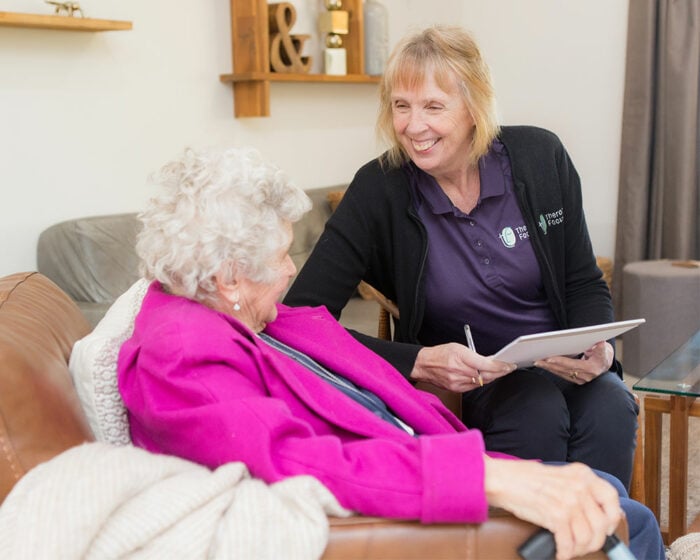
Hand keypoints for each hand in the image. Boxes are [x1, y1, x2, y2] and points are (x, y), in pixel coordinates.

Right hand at [410, 343, 515, 391]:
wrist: (423, 364)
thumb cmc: (440, 353)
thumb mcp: (458, 347)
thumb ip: (475, 355)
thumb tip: (490, 361)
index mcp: (460, 358)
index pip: (486, 365)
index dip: (501, 366)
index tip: (509, 365)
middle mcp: (459, 371)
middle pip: (487, 375)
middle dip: (500, 372)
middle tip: (509, 368)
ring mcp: (457, 382)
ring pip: (482, 382)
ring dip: (493, 377)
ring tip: (501, 372)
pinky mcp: (456, 389)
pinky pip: (474, 387)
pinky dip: (482, 382)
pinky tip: (487, 377)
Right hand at [484, 458, 622, 559]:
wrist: (501, 479)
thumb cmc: (524, 478)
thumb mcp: (559, 476)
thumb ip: (578, 488)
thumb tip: (597, 512)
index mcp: (581, 473)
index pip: (611, 498)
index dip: (612, 517)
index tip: (606, 528)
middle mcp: (579, 486)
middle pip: (601, 524)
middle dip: (594, 541)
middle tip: (583, 546)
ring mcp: (569, 501)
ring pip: (587, 537)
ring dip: (578, 550)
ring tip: (569, 550)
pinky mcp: (556, 515)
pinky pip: (569, 543)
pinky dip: (564, 553)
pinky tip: (559, 553)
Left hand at [534, 341, 613, 384]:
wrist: (605, 364)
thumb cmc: (603, 354)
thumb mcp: (605, 349)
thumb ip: (602, 348)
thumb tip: (599, 344)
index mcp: (591, 369)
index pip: (572, 365)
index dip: (560, 362)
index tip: (549, 358)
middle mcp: (585, 377)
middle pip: (563, 370)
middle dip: (549, 365)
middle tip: (537, 360)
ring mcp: (579, 379)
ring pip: (561, 373)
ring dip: (548, 368)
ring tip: (537, 362)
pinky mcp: (575, 379)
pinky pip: (561, 374)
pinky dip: (552, 370)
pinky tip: (543, 365)